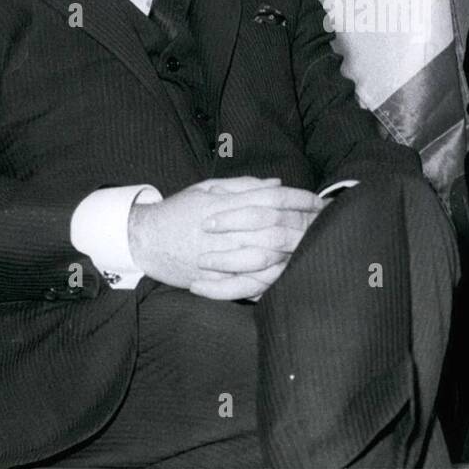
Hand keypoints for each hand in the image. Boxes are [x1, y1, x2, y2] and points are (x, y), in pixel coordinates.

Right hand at [127, 177, 327, 300]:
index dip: (298, 199)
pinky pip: (243, 285)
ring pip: (262, 259)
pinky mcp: (211, 280)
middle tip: (324, 227)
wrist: (144, 239)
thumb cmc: (179, 211)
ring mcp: (216, 257)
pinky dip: (266, 282)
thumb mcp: (208, 189)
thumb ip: (243, 186)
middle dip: (301, 228)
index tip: (318, 201)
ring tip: (309, 253)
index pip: (270, 199)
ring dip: (288, 256)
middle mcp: (221, 230)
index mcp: (222, 204)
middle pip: (272, 229)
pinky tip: (282, 277)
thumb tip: (277, 184)